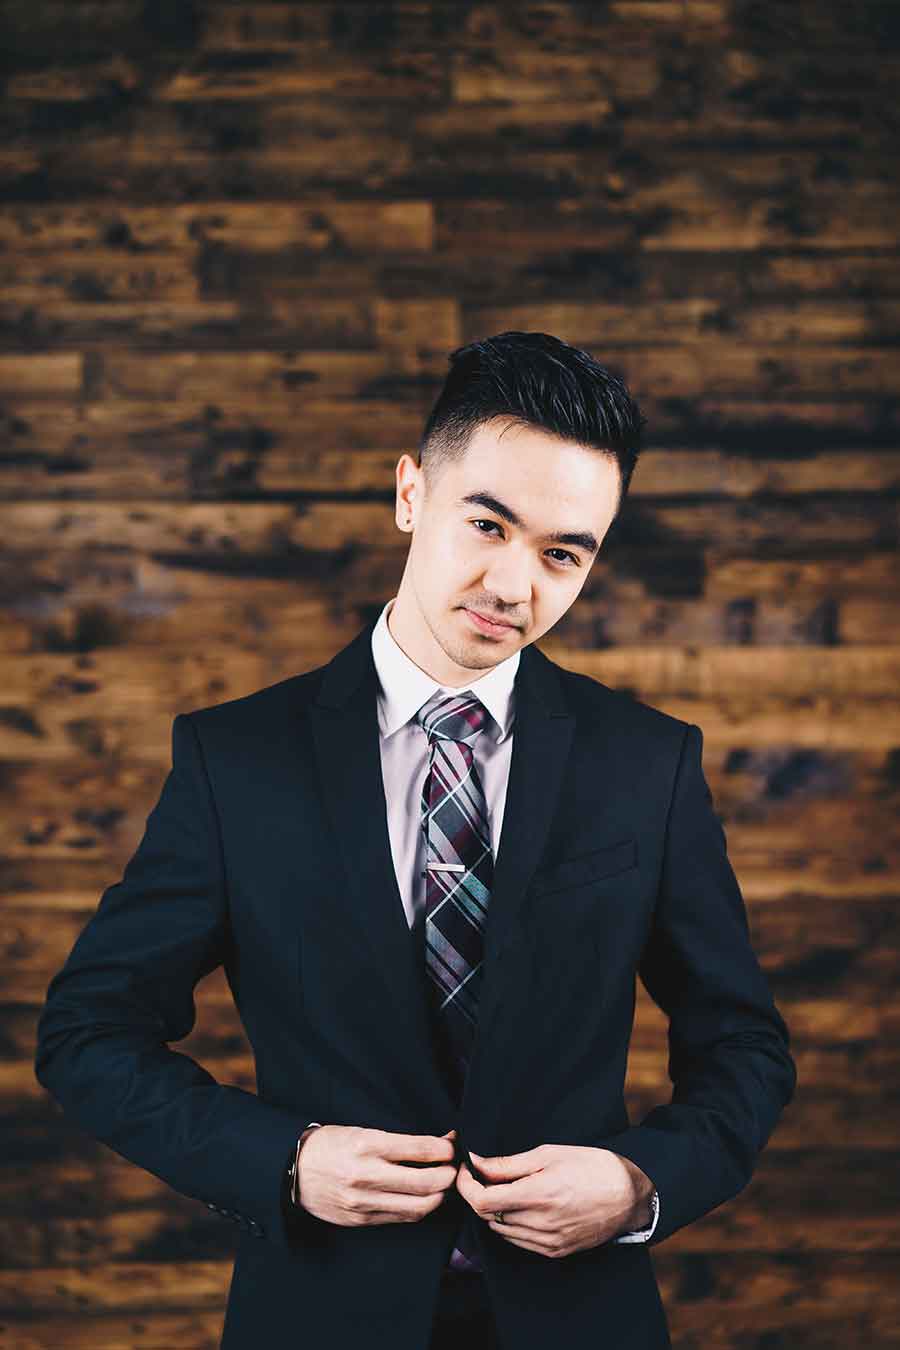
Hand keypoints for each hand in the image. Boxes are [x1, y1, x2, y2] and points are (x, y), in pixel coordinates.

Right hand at [295, 1125, 458, 1226]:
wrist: (294, 1170)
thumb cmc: (331, 1145)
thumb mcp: (362, 1131)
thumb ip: (397, 1142)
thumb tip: (435, 1145)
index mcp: (367, 1144)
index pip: (420, 1149)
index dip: (445, 1149)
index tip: (453, 1146)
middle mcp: (367, 1175)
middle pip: (426, 1183)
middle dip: (449, 1175)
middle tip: (455, 1168)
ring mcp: (364, 1201)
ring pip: (418, 1206)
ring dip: (439, 1196)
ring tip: (443, 1185)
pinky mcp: (361, 1220)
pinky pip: (401, 1218)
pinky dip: (419, 1209)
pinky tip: (424, 1198)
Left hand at [455, 1144, 652, 1258]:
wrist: (628, 1195)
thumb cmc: (591, 1166)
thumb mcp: (548, 1154)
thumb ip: (508, 1163)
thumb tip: (477, 1163)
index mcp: (538, 1196)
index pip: (482, 1201)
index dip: (466, 1186)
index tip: (466, 1170)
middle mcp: (541, 1224)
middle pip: (489, 1216)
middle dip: (479, 1195)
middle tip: (484, 1175)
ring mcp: (548, 1243)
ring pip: (501, 1230)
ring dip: (495, 1210)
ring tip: (507, 1188)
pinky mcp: (556, 1252)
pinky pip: (520, 1242)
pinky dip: (512, 1224)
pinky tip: (523, 1206)